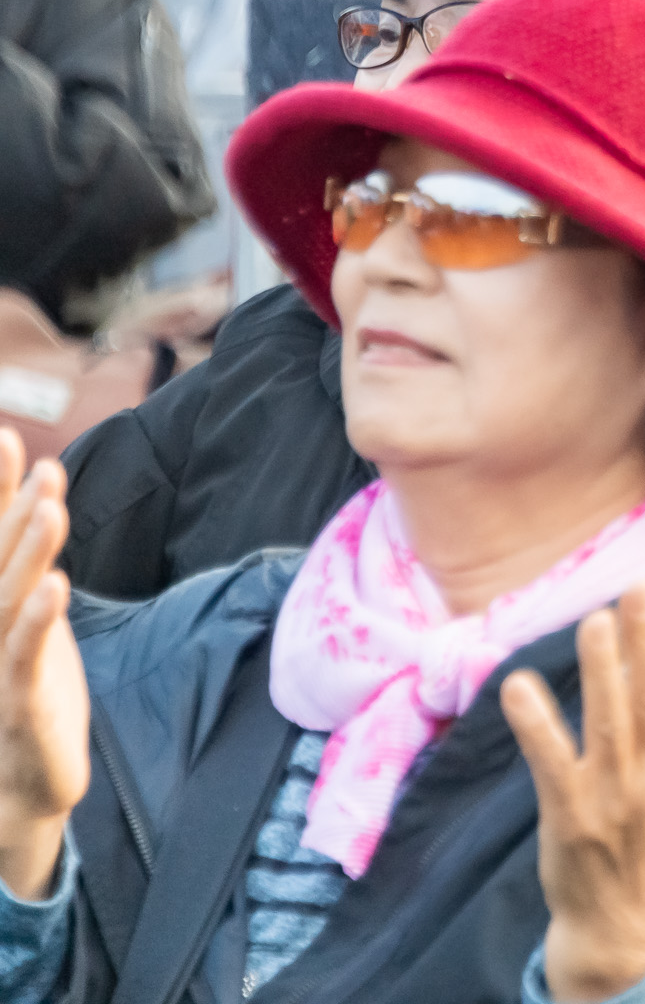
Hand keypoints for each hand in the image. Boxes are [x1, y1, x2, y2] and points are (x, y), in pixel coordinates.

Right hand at [0, 433, 83, 902]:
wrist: (17, 791)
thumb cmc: (22, 696)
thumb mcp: (25, 626)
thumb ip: (25, 569)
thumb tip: (37, 508)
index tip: (6, 437)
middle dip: (6, 505)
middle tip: (22, 451)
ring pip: (7, 599)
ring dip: (28, 550)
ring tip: (50, 503)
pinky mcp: (18, 703)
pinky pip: (24, 656)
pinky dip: (38, 621)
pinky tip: (55, 586)